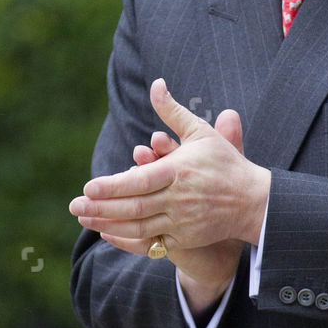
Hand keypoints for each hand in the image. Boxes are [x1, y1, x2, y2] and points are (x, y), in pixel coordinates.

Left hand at [70, 81, 270, 291]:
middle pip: (134, 206)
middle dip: (102, 208)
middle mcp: (180, 198)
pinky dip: (126, 240)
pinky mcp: (184, 238)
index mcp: (180, 171)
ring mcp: (182, 221)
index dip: (114, 186)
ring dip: (108, 224)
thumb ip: (173, 111)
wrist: (252, 201)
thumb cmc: (224, 162)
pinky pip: (150, 243)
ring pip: (138, 226)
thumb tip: (156, 83)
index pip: (141, 181)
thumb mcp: (201, 132)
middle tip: (75, 205)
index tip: (89, 187)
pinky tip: (107, 234)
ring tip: (83, 218)